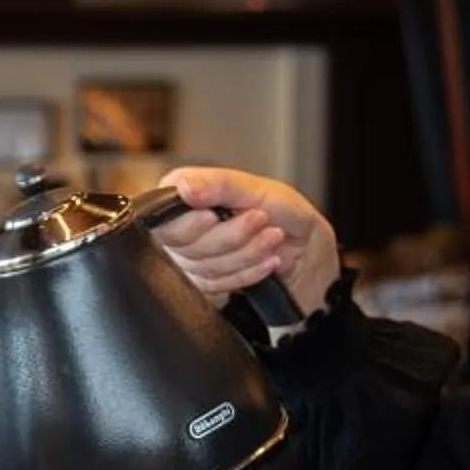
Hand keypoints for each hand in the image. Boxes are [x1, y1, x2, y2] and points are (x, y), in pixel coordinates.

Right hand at [149, 165, 342, 317]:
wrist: (306, 247)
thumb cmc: (282, 211)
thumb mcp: (253, 187)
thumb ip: (216, 184)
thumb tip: (184, 187)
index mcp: (184, 197)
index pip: (164, 217)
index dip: (189, 222)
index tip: (213, 216)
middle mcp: (182, 228)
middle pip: (185, 246)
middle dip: (231, 235)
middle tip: (259, 218)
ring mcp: (191, 258)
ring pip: (205, 267)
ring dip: (247, 253)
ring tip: (272, 236)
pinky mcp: (205, 283)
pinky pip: (218, 285)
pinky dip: (248, 272)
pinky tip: (268, 259)